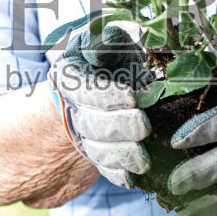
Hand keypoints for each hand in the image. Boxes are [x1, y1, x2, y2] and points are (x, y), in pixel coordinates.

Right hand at [48, 26, 153, 187]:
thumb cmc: (107, 60)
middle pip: (93, 126)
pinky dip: (117, 175)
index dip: (108, 95)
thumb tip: (114, 36)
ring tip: (143, 158)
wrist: (95, 87)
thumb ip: (107, 39)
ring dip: (121, 156)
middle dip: (120, 127)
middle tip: (144, 125)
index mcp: (72, 81)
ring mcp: (84, 137)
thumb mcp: (105, 42)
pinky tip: (131, 178)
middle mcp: (74, 112)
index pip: (87, 91)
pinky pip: (103, 170)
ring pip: (98, 151)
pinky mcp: (96, 155)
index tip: (132, 96)